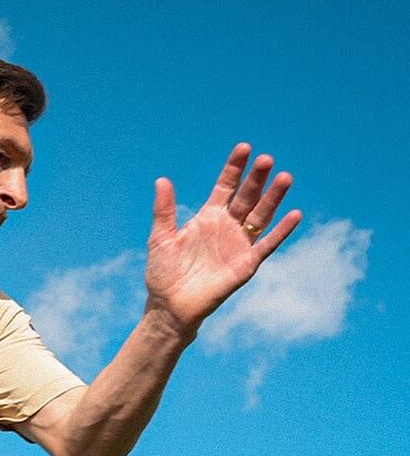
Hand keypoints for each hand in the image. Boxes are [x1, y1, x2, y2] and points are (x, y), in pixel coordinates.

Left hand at [144, 144, 301, 336]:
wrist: (169, 307)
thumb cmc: (163, 273)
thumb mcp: (160, 238)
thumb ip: (164, 210)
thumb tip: (162, 180)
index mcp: (208, 217)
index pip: (225, 187)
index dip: (234, 168)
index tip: (244, 148)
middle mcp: (227, 226)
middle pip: (246, 197)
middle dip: (256, 179)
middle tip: (266, 159)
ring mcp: (238, 244)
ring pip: (260, 216)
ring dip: (273, 198)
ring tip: (285, 177)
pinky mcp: (246, 264)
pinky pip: (267, 245)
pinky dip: (281, 231)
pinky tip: (294, 214)